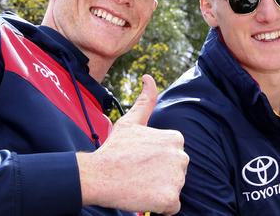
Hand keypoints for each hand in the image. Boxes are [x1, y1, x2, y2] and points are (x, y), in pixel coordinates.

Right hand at [77, 74, 188, 214]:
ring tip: (138, 183)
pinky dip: (159, 206)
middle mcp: (181, 156)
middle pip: (175, 173)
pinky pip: (171, 207)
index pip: (172, 156)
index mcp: (175, 138)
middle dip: (159, 176)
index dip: (155, 161)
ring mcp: (177, 178)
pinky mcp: (170, 199)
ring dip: (158, 190)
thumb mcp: (130, 121)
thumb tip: (148, 76)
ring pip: (173, 189)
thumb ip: (146, 100)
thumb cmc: (113, 149)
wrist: (98, 174)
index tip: (138, 160)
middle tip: (137, 173)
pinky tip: (143, 196)